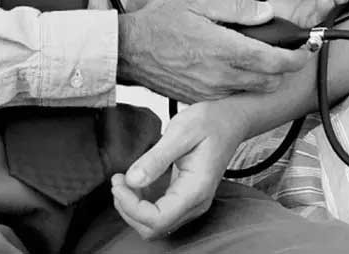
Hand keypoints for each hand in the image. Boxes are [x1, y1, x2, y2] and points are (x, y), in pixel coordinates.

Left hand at [111, 101, 245, 239]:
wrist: (230, 120)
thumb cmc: (210, 121)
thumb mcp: (181, 131)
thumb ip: (157, 158)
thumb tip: (132, 180)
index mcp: (196, 189)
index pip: (157, 219)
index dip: (131, 206)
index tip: (118, 180)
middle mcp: (197, 202)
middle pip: (154, 228)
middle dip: (129, 209)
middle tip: (118, 180)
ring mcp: (193, 202)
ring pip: (155, 224)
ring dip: (133, 207)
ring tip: (124, 180)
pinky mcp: (186, 198)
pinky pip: (159, 213)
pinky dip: (141, 203)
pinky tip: (135, 182)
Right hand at [117, 0, 309, 102]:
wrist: (128, 51)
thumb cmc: (160, 22)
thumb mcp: (198, 0)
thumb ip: (237, 7)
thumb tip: (266, 13)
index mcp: (224, 49)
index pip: (273, 61)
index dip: (296, 58)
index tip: (305, 50)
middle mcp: (221, 75)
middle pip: (270, 81)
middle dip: (284, 68)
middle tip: (286, 52)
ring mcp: (211, 91)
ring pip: (254, 90)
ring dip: (265, 77)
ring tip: (262, 58)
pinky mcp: (202, 99)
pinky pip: (233, 94)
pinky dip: (244, 84)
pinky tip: (237, 67)